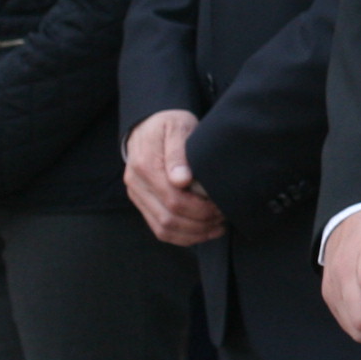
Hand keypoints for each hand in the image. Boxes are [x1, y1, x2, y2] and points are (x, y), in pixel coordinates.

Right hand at [123, 110, 225, 245]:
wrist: (148, 125)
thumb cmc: (168, 124)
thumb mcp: (177, 127)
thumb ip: (179, 152)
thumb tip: (181, 180)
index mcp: (145, 166)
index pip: (173, 199)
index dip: (199, 208)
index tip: (221, 206)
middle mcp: (136, 184)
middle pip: (168, 218)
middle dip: (199, 223)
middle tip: (224, 218)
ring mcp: (137, 195)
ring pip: (162, 228)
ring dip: (192, 234)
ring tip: (217, 228)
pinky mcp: (142, 202)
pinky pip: (158, 227)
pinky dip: (181, 236)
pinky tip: (202, 232)